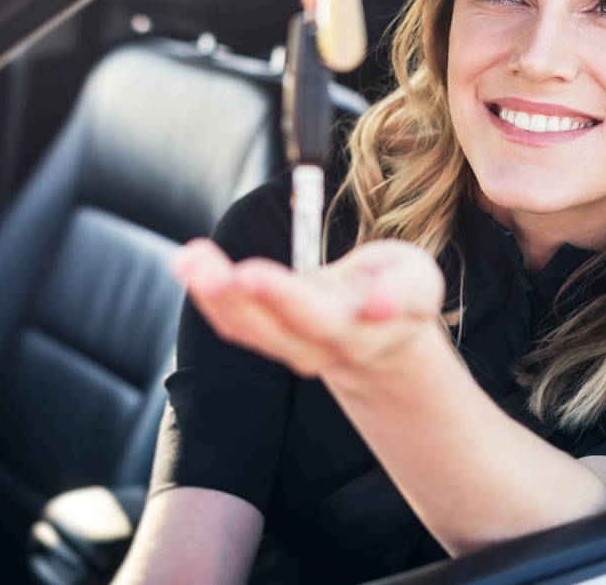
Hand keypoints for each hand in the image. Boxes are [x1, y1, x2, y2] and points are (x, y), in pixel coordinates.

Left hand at [173, 238, 446, 380]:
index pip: (337, 318)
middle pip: (287, 327)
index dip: (301, 300)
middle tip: (227, 272)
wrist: (379, 345)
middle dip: (255, 299)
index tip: (279, 281)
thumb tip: (381, 303)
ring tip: (191, 257)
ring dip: (216, 295)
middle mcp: (327, 346)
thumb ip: (401, 289)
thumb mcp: (416, 282)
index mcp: (365, 327)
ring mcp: (294, 349)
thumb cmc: (398, 293)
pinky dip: (207, 294)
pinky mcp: (268, 341)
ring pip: (250, 329)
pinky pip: (233, 324)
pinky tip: (189, 261)